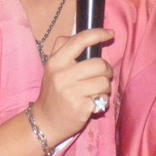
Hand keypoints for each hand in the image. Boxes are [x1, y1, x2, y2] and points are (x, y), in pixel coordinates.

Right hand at [32, 28, 113, 145]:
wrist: (45, 121)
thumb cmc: (54, 91)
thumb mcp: (52, 68)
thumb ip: (65, 49)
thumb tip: (88, 35)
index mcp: (56, 62)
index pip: (80, 40)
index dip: (98, 34)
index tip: (110, 33)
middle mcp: (62, 75)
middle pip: (99, 64)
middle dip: (106, 70)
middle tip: (102, 75)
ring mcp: (71, 92)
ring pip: (104, 81)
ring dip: (105, 87)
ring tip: (95, 91)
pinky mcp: (80, 107)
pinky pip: (104, 97)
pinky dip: (103, 100)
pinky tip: (93, 102)